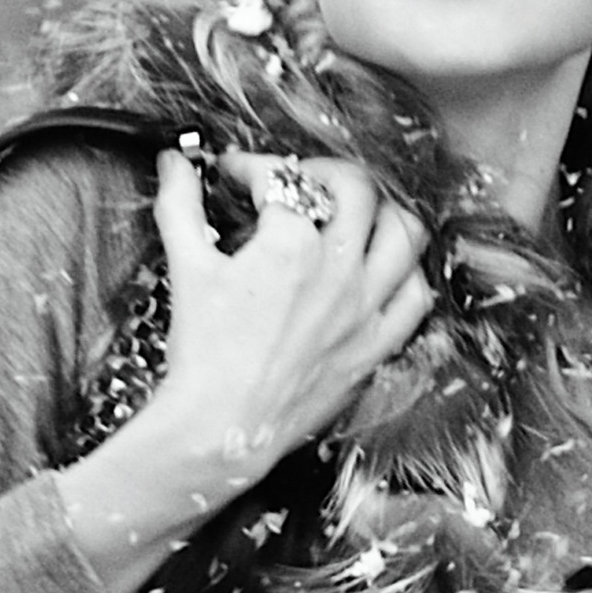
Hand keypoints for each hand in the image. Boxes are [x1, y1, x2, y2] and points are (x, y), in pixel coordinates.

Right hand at [149, 146, 431, 484]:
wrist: (223, 427)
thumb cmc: (205, 354)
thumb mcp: (187, 268)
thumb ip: (181, 206)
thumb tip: (175, 165)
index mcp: (292, 245)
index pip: (282, 178)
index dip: (253, 167)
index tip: (237, 176)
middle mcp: (339, 271)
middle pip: (356, 188)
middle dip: (324, 172)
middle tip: (299, 183)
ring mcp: (365, 309)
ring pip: (405, 234)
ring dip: (382, 213)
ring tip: (355, 214)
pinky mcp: (375, 345)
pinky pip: (416, 299)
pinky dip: (407, 276)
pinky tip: (382, 272)